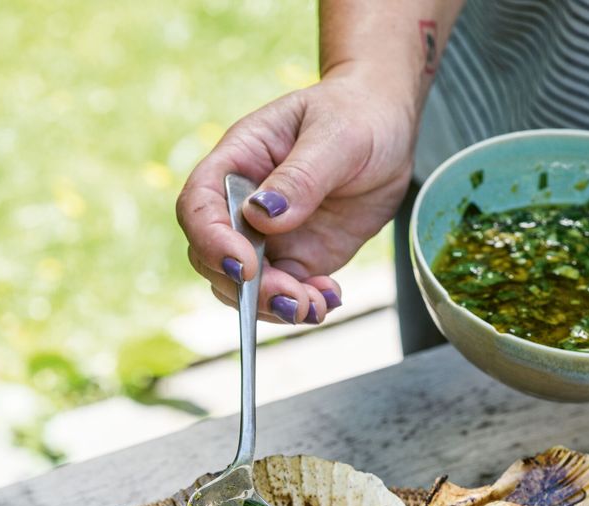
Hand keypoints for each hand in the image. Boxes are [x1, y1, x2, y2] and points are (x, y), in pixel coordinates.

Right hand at [177, 67, 416, 324]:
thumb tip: (262, 216)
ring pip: (248, 287)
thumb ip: (300, 176)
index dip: (212, 241)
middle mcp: (243, 205)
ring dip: (276, 307)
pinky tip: (331, 297)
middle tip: (293, 299)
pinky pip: (287, 294)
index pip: (200, 207)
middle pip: (216, 259)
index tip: (245, 266)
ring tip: (316, 306)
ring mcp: (269, 237)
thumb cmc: (356, 115)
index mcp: (238, 162)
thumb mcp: (336, 135)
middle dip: (248, 289)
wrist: (388, 130)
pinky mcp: (298, 258)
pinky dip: (305, 306)